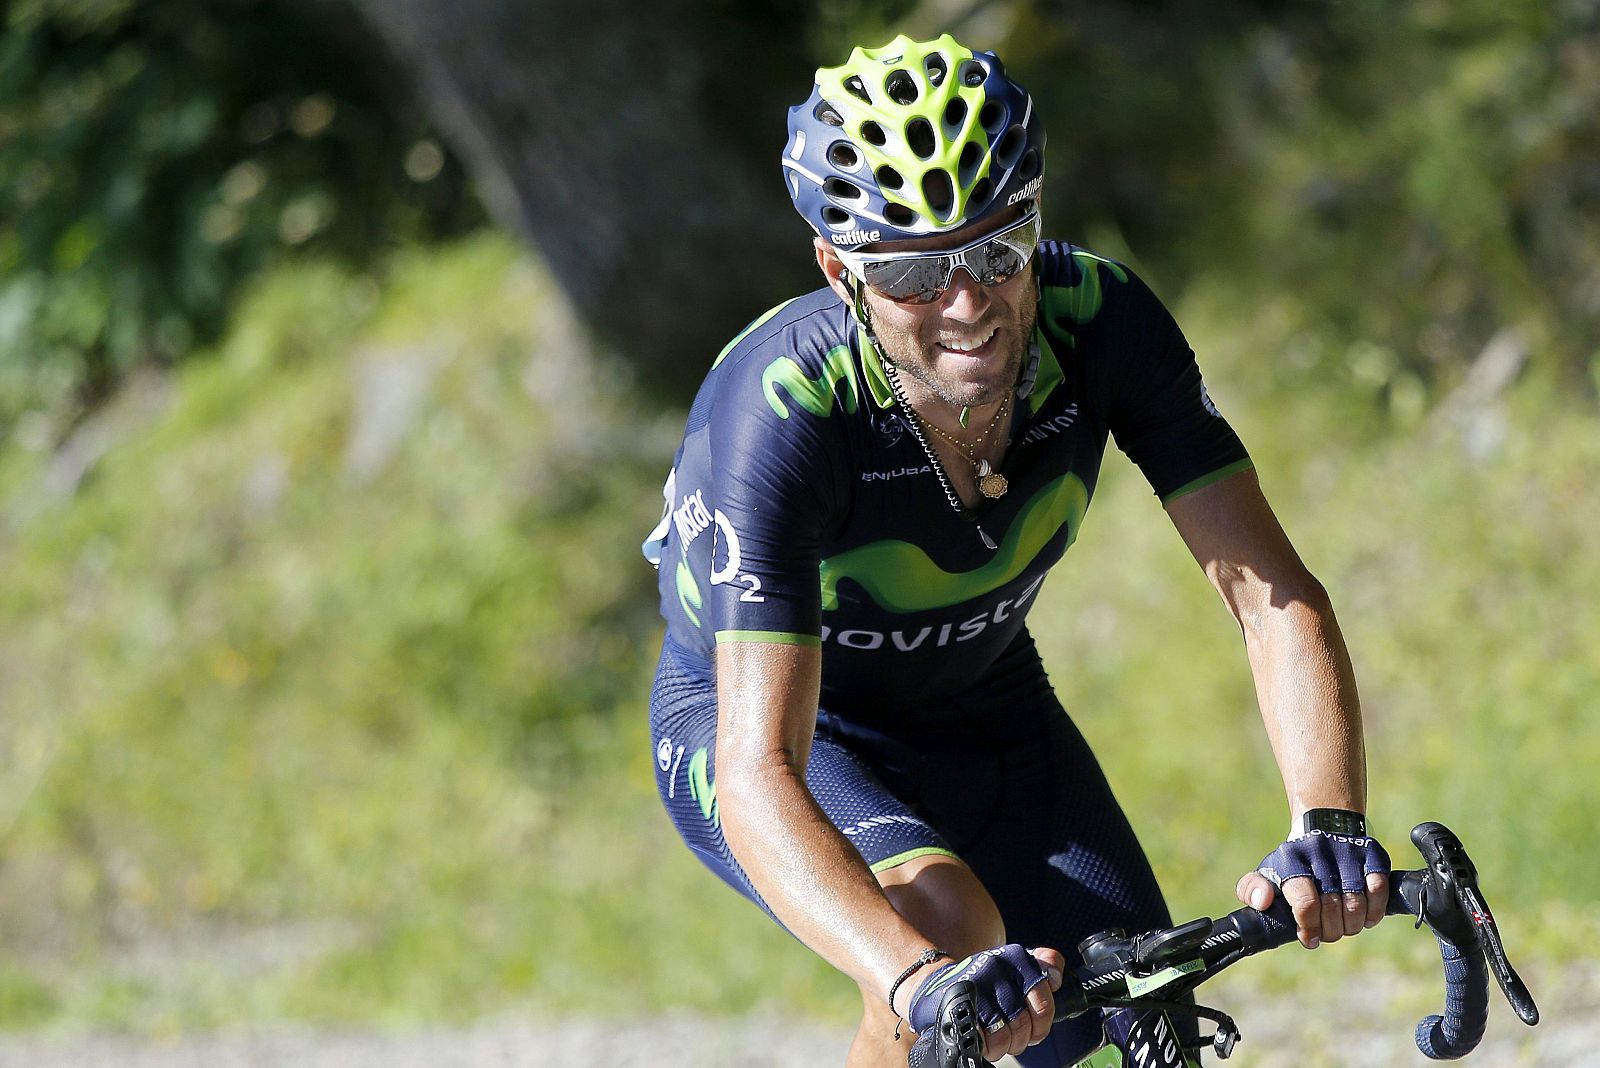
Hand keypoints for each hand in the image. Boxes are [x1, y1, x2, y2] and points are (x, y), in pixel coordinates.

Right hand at [904, 944, 1064, 1061]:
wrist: (933, 984)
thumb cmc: (979, 980)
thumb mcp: (1010, 964)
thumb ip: (1040, 965)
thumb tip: (1057, 977)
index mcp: (1014, 957)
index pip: (1045, 989)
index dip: (1043, 1015)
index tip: (1036, 1022)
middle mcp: (998, 967)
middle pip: (1028, 1018)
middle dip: (1024, 1036)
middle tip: (1017, 1037)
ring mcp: (979, 985)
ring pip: (1008, 1031)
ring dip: (1005, 1045)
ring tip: (998, 1041)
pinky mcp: (961, 1004)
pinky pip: (986, 1038)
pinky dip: (987, 1047)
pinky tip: (983, 1041)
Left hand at [1238, 830, 1390, 948]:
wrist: (1324, 826)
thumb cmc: (1294, 863)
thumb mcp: (1267, 873)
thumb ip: (1252, 889)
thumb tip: (1263, 902)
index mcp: (1290, 859)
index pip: (1305, 902)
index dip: (1309, 928)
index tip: (1310, 939)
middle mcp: (1319, 851)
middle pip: (1332, 907)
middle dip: (1331, 931)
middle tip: (1328, 934)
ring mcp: (1347, 851)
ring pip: (1357, 902)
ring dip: (1352, 925)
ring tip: (1345, 927)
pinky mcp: (1372, 853)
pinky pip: (1379, 889)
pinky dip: (1374, 911)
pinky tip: (1366, 918)